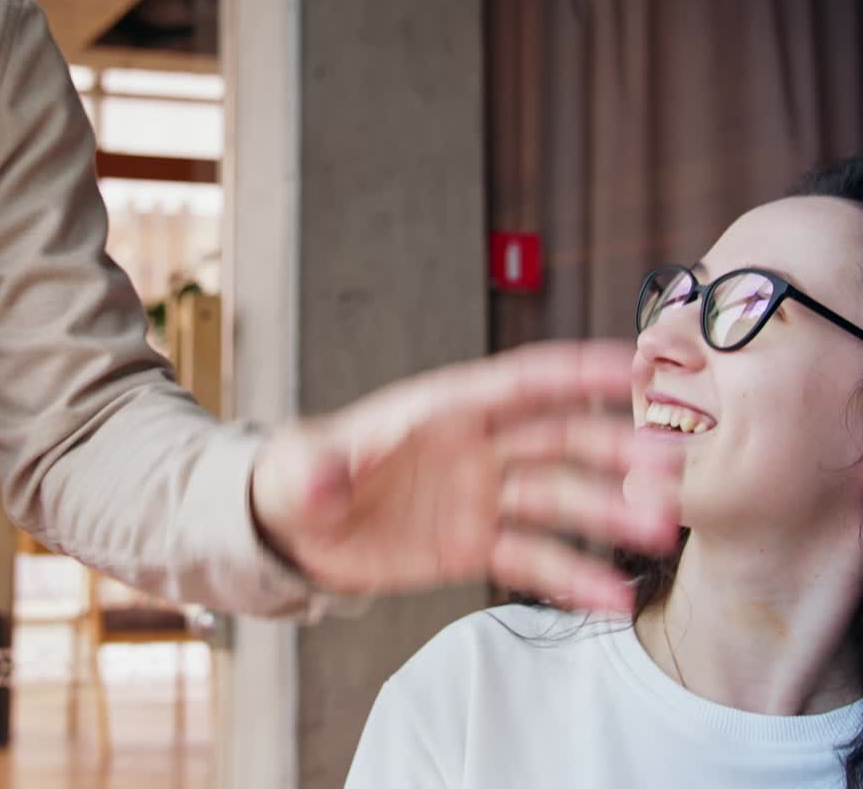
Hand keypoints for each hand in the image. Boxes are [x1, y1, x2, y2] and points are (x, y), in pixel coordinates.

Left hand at [250, 340, 681, 613]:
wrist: (295, 530)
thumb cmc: (298, 476)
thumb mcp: (299, 470)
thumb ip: (317, 472)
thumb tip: (321, 476)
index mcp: (440, 409)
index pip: (520, 381)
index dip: (576, 371)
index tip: (634, 366)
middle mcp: (472, 446)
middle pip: (556, 438)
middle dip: (613, 449)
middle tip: (670, 468)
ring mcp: (479, 494)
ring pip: (558, 497)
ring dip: (608, 512)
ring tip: (656, 534)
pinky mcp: (474, 542)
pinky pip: (533, 557)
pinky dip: (573, 576)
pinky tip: (613, 599)